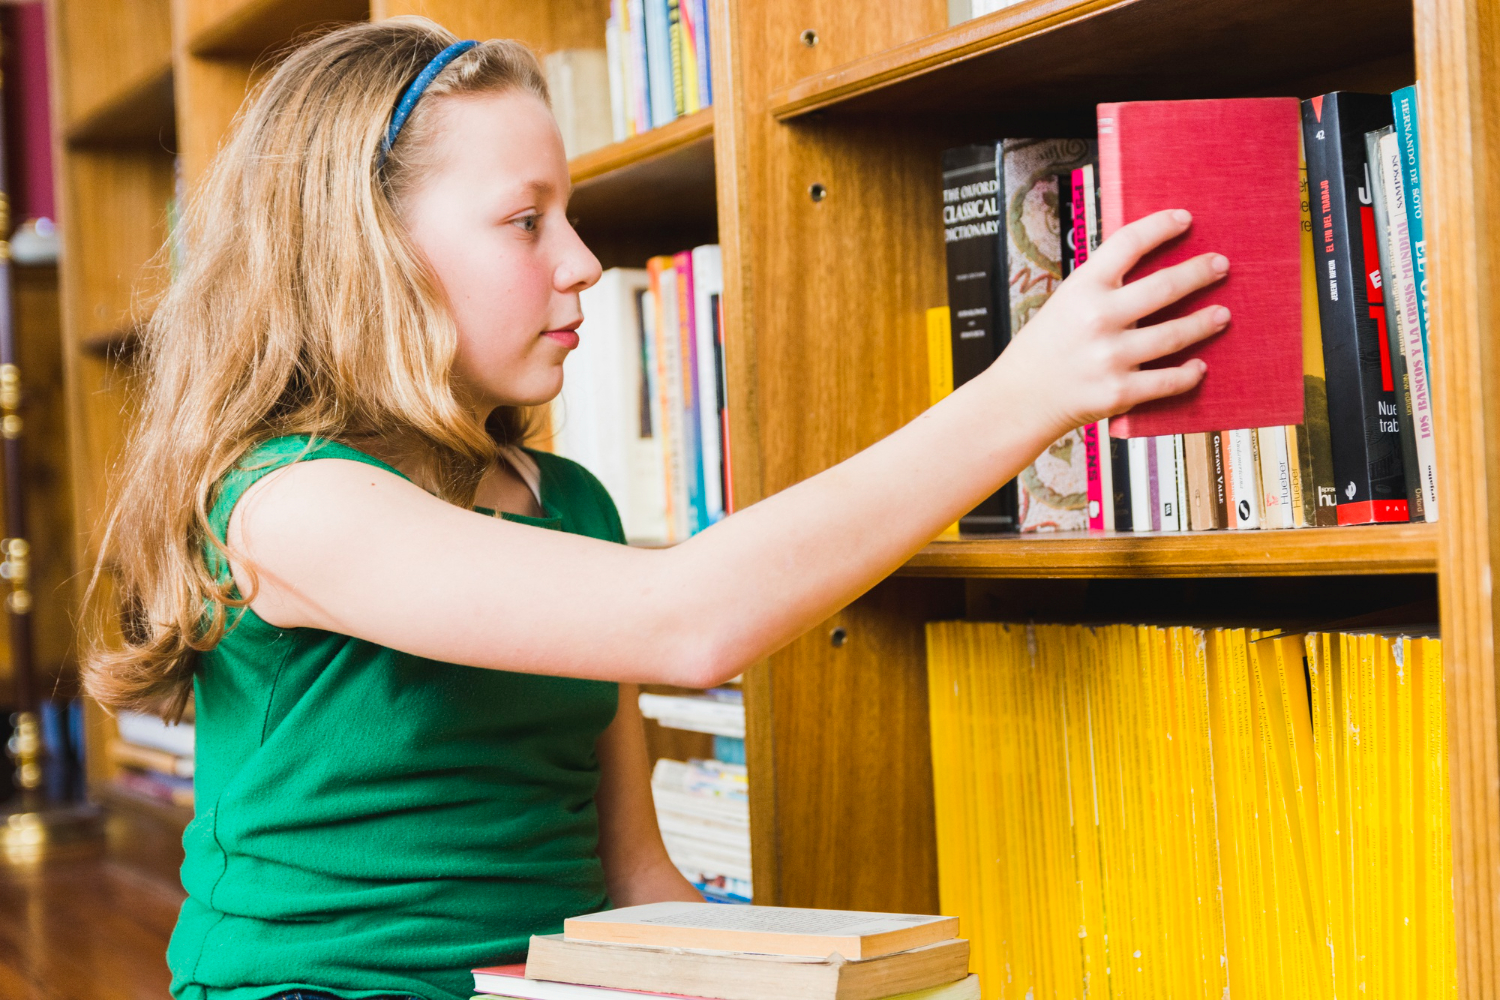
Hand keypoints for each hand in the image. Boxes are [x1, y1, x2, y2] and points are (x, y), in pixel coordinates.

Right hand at [989, 208, 1229, 439]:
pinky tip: (1199, 367)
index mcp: (1083, 288)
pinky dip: (1188, 374)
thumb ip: (1102, 285)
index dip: (1162, 226)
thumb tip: (1151, 264)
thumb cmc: (1044, 347)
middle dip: (1200, 272)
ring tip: (1222, 315)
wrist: (1019, 398)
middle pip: (1165, 286)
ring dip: (1205, 323)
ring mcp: (1110, 357)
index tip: (1185, 219)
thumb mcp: (1065, 302)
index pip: (1129, 243)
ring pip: (1175, 334)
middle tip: (1220, 265)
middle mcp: (1098, 318)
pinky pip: (1167, 380)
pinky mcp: (1119, 392)